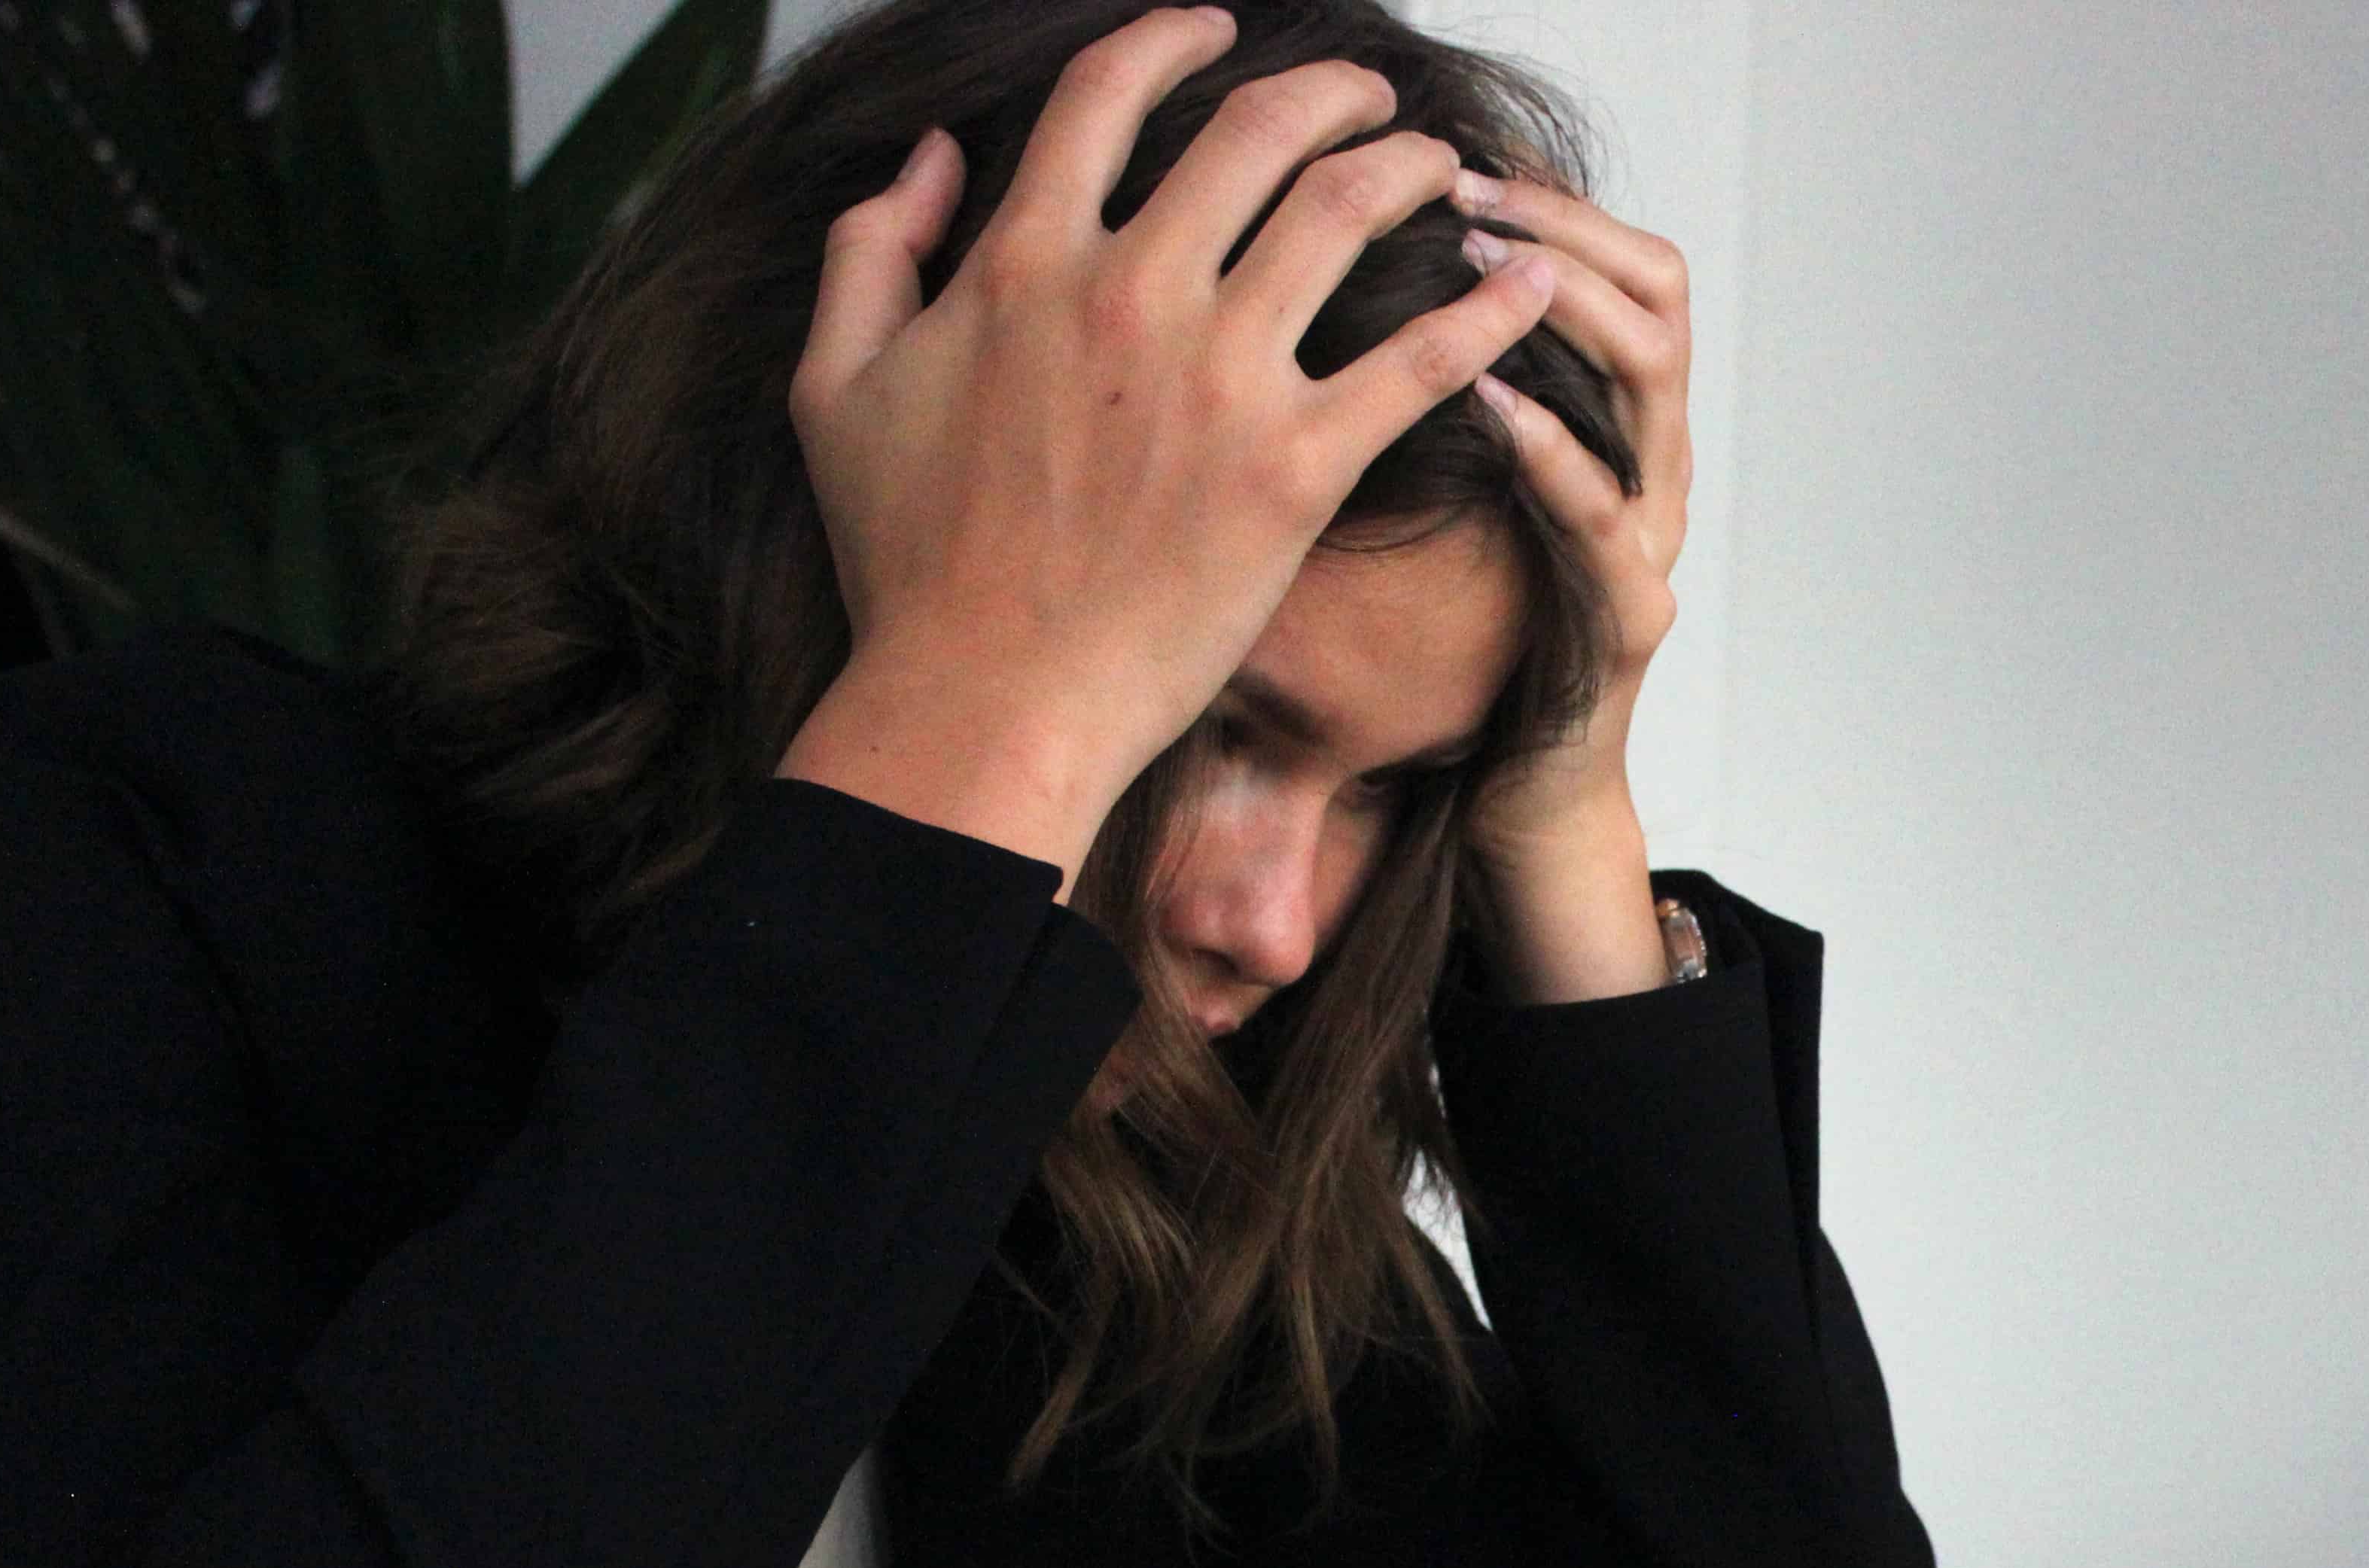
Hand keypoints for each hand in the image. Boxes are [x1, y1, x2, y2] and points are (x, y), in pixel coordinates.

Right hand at [775, 8, 1559, 891]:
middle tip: (1367, 97)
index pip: (1109, 94)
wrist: (984, 700)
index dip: (1172, 41)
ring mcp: (1221, 378)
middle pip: (1255, 130)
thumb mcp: (836, 386)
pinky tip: (1532, 280)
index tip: (1217, 32)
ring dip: (1410, 168)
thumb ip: (873, 249)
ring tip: (1443, 167)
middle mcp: (1131, 292)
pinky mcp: (1296, 469)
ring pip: (1346, 212)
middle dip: (1328, 92)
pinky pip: (1420, 362)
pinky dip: (1489, 311)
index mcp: (1023, 261)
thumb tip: (930, 158)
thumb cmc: (909, 564)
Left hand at [1452, 171, 1693, 1002]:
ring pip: (1653, 379)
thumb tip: (1353, 279)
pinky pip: (1604, 515)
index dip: (1558, 202)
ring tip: (1474, 266)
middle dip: (1562, 228)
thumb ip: (1441, 396)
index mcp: (1616, 427)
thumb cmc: (1472, 640)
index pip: (1628, 267)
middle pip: (1658, 294)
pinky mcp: (1629, 618)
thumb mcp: (1455, 491)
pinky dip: (1551, 448)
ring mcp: (1652, 539)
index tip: (1467, 158)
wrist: (1514, 794)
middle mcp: (1652, 466)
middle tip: (1465, 192)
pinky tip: (1490, 400)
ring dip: (1562, 306)